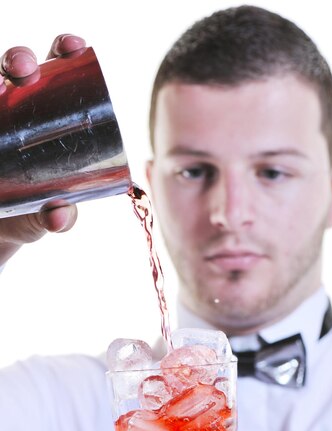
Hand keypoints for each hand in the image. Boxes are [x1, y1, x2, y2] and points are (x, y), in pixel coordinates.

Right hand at [0, 35, 85, 263]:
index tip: (73, 46)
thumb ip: (58, 217)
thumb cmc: (33, 212)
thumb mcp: (47, 216)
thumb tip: (59, 216)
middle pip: (17, 69)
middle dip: (20, 58)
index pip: (58, 71)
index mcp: (49, 114)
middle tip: (23, 69)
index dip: (64, 50)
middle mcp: (16, 108)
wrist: (0, 231)